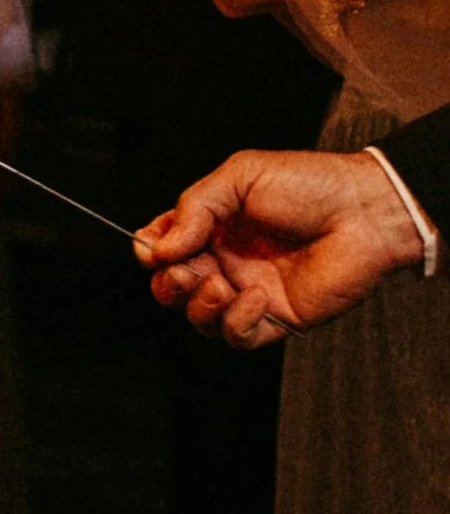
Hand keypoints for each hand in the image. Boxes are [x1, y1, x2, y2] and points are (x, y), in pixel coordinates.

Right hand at [134, 146, 431, 346]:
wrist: (364, 212)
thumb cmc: (309, 185)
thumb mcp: (240, 177)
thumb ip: (195, 207)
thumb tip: (157, 248)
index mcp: (215, 226)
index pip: (164, 246)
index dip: (149, 251)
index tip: (151, 249)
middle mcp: (227, 261)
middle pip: (173, 287)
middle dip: (167, 284)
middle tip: (182, 272)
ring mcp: (250, 291)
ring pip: (200, 318)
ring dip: (197, 306)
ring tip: (217, 285)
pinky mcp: (277, 318)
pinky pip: (239, 337)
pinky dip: (236, 321)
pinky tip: (255, 297)